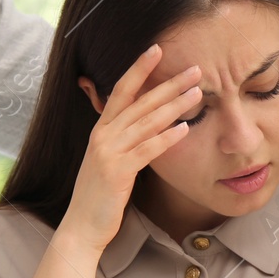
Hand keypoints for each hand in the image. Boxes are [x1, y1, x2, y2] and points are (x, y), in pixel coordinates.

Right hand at [64, 44, 199, 250]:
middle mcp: (102, 136)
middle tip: (194, 69)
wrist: (82, 227)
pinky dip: (166, 138)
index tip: (157, 50)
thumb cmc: (100, 195)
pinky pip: (147, 150)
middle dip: (168, 83)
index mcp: (101, 130)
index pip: (121, 90)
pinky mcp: (117, 171)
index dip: (139, 69)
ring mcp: (108, 152)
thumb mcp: (108, 160)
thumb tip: (148, 123)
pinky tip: (184, 129)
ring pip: (146, 122)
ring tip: (196, 93)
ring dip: (173, 105)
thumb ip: (123, 139)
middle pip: (140, 102)